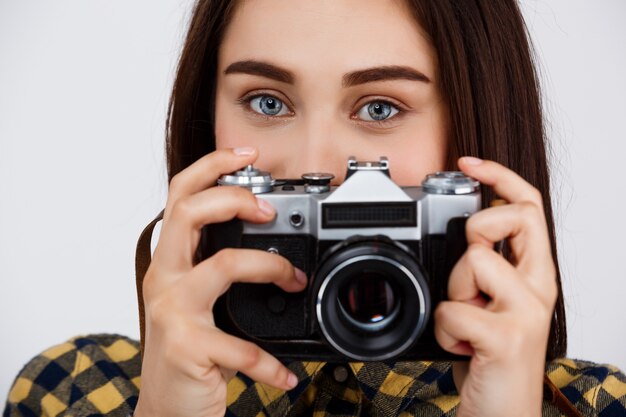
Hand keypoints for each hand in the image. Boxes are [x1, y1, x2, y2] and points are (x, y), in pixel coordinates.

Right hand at [134, 148, 304, 416]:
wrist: (167, 407)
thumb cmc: (188, 350)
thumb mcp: (197, 301)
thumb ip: (218, 269)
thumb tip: (269, 243)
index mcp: (171, 263)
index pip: (181, 196)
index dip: (210, 166)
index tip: (246, 153)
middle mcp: (165, 279)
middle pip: (188, 212)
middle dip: (233, 198)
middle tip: (269, 210)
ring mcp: (173, 311)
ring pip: (223, 265)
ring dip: (270, 266)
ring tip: (294, 280)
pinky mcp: (188, 347)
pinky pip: (241, 346)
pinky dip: (270, 362)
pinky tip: (285, 374)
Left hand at [434, 157, 557, 416]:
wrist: (504, 414)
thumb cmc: (491, 356)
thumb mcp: (490, 304)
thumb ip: (484, 270)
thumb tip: (463, 236)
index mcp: (533, 274)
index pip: (527, 206)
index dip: (499, 176)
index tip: (468, 163)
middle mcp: (538, 287)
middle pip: (513, 217)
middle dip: (478, 230)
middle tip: (469, 272)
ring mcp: (526, 312)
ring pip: (475, 260)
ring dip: (453, 292)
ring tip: (463, 320)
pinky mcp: (506, 338)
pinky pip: (454, 309)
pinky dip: (443, 328)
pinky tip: (458, 345)